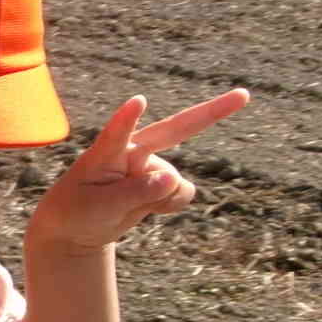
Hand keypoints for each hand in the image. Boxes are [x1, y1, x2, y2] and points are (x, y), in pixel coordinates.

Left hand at [29, 90, 249, 251]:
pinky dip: (170, 204)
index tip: (138, 102)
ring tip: (128, 204)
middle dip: (211, 113)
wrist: (77, 227)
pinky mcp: (160, 180)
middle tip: (244, 94)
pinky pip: (181, 193)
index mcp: (106, 153)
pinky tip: (149, 206)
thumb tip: (176, 177)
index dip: (127, 119)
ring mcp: (150, 163)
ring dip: (161, 200)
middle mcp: (133, 151)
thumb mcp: (100, 207)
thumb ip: (137, 192)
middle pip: (175, 129)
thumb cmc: (77, 211)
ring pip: (174, 183)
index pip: (117, 134)